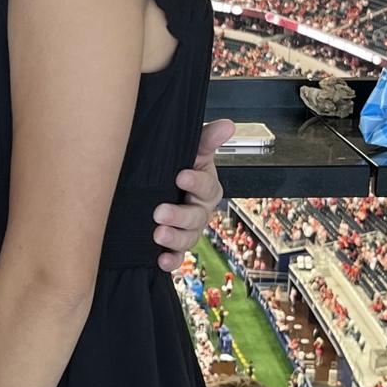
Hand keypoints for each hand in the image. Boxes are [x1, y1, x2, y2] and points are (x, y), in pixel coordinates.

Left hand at [154, 118, 231, 270]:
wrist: (159, 182)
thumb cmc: (178, 167)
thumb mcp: (191, 150)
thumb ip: (207, 139)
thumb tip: (228, 125)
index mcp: (206, 187)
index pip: (206, 186)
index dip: (196, 182)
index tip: (181, 175)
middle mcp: (200, 210)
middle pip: (196, 216)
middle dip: (179, 215)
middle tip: (159, 212)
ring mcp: (188, 229)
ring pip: (187, 238)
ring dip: (173, 238)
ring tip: (158, 234)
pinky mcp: (174, 245)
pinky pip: (177, 256)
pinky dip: (171, 261)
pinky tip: (161, 261)